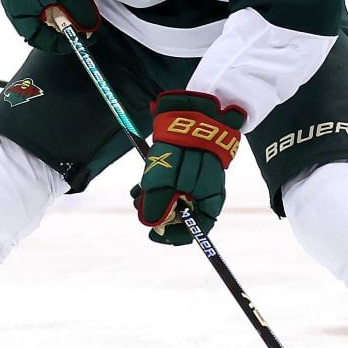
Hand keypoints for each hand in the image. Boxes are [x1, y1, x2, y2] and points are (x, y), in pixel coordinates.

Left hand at [131, 91, 246, 245]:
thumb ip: (157, 206)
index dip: (176, 236)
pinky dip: (156, 188)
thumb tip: (152, 225)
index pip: (198, 229)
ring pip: (174, 201)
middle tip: (139, 208)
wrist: (191, 111)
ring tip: (136, 194)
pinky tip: (140, 185)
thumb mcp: (163, 180)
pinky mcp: (188, 169)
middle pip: (182, 216)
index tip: (155, 234)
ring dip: (153, 201)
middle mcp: (205, 193)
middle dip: (159, 215)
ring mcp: (197, 180)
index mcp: (210, 199)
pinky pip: (172, 186)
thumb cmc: (182, 146)